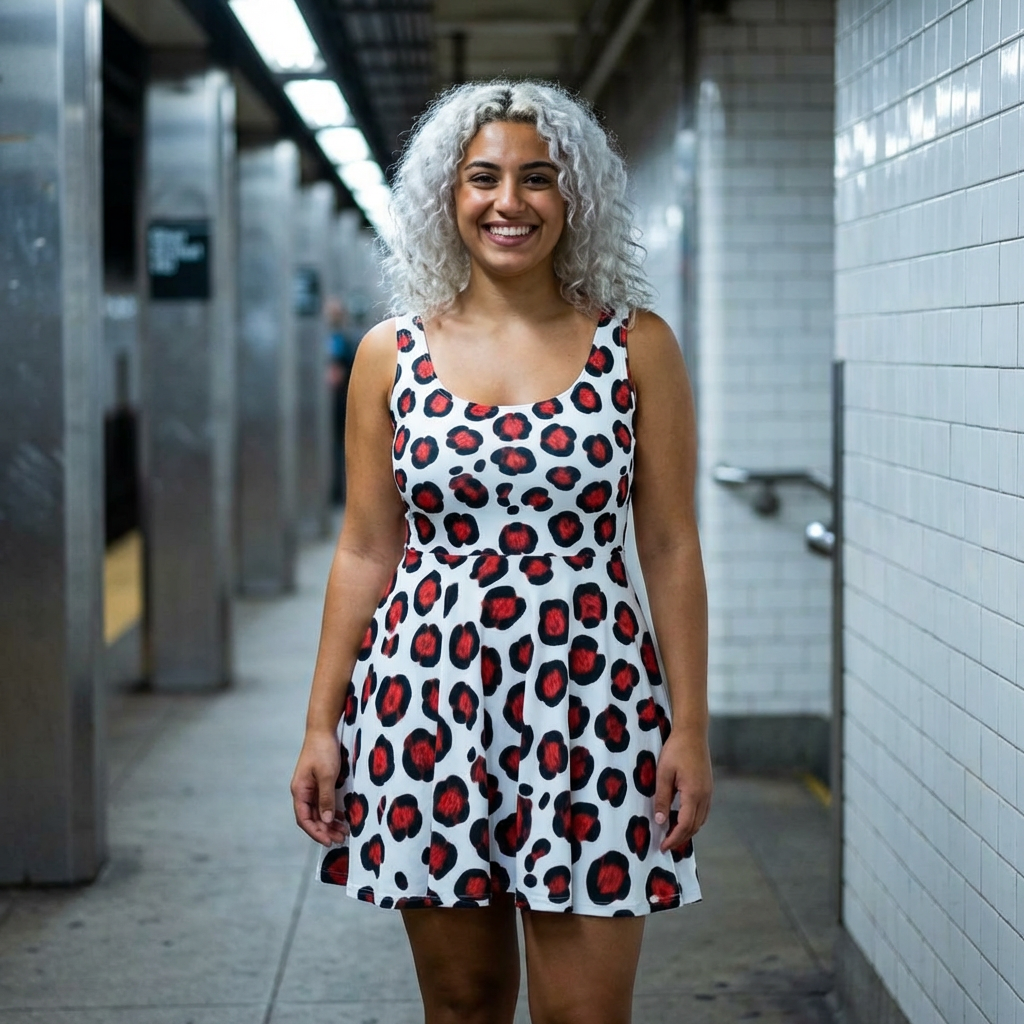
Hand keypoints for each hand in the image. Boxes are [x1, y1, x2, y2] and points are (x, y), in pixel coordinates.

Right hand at [291, 729, 348, 847]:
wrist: (323, 729)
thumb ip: (326, 797)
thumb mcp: (327, 775)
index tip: (328, 841)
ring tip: (343, 831)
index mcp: (300, 791)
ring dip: (329, 822)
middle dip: (324, 830)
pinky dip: (331, 811)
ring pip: (318, 811)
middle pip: (311, 817)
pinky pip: (323, 802)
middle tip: (340, 838)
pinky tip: (341, 816)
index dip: (315, 832)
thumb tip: (326, 821)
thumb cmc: (323, 750)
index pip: (304, 818)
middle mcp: (303, 791)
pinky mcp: (319, 782)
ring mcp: (311, 787)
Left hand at [653, 728, 712, 852]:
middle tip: (665, 844)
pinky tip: (682, 818)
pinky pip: (702, 811)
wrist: (693, 733)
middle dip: (681, 838)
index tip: (663, 847)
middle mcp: (705, 796)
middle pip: (695, 826)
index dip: (674, 838)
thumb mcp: (663, 774)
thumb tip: (660, 821)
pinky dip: (693, 820)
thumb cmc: (676, 750)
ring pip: (701, 820)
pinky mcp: (708, 787)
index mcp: (694, 794)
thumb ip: (662, 798)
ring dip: (688, 830)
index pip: (685, 825)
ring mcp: (709, 792)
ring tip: (672, 834)